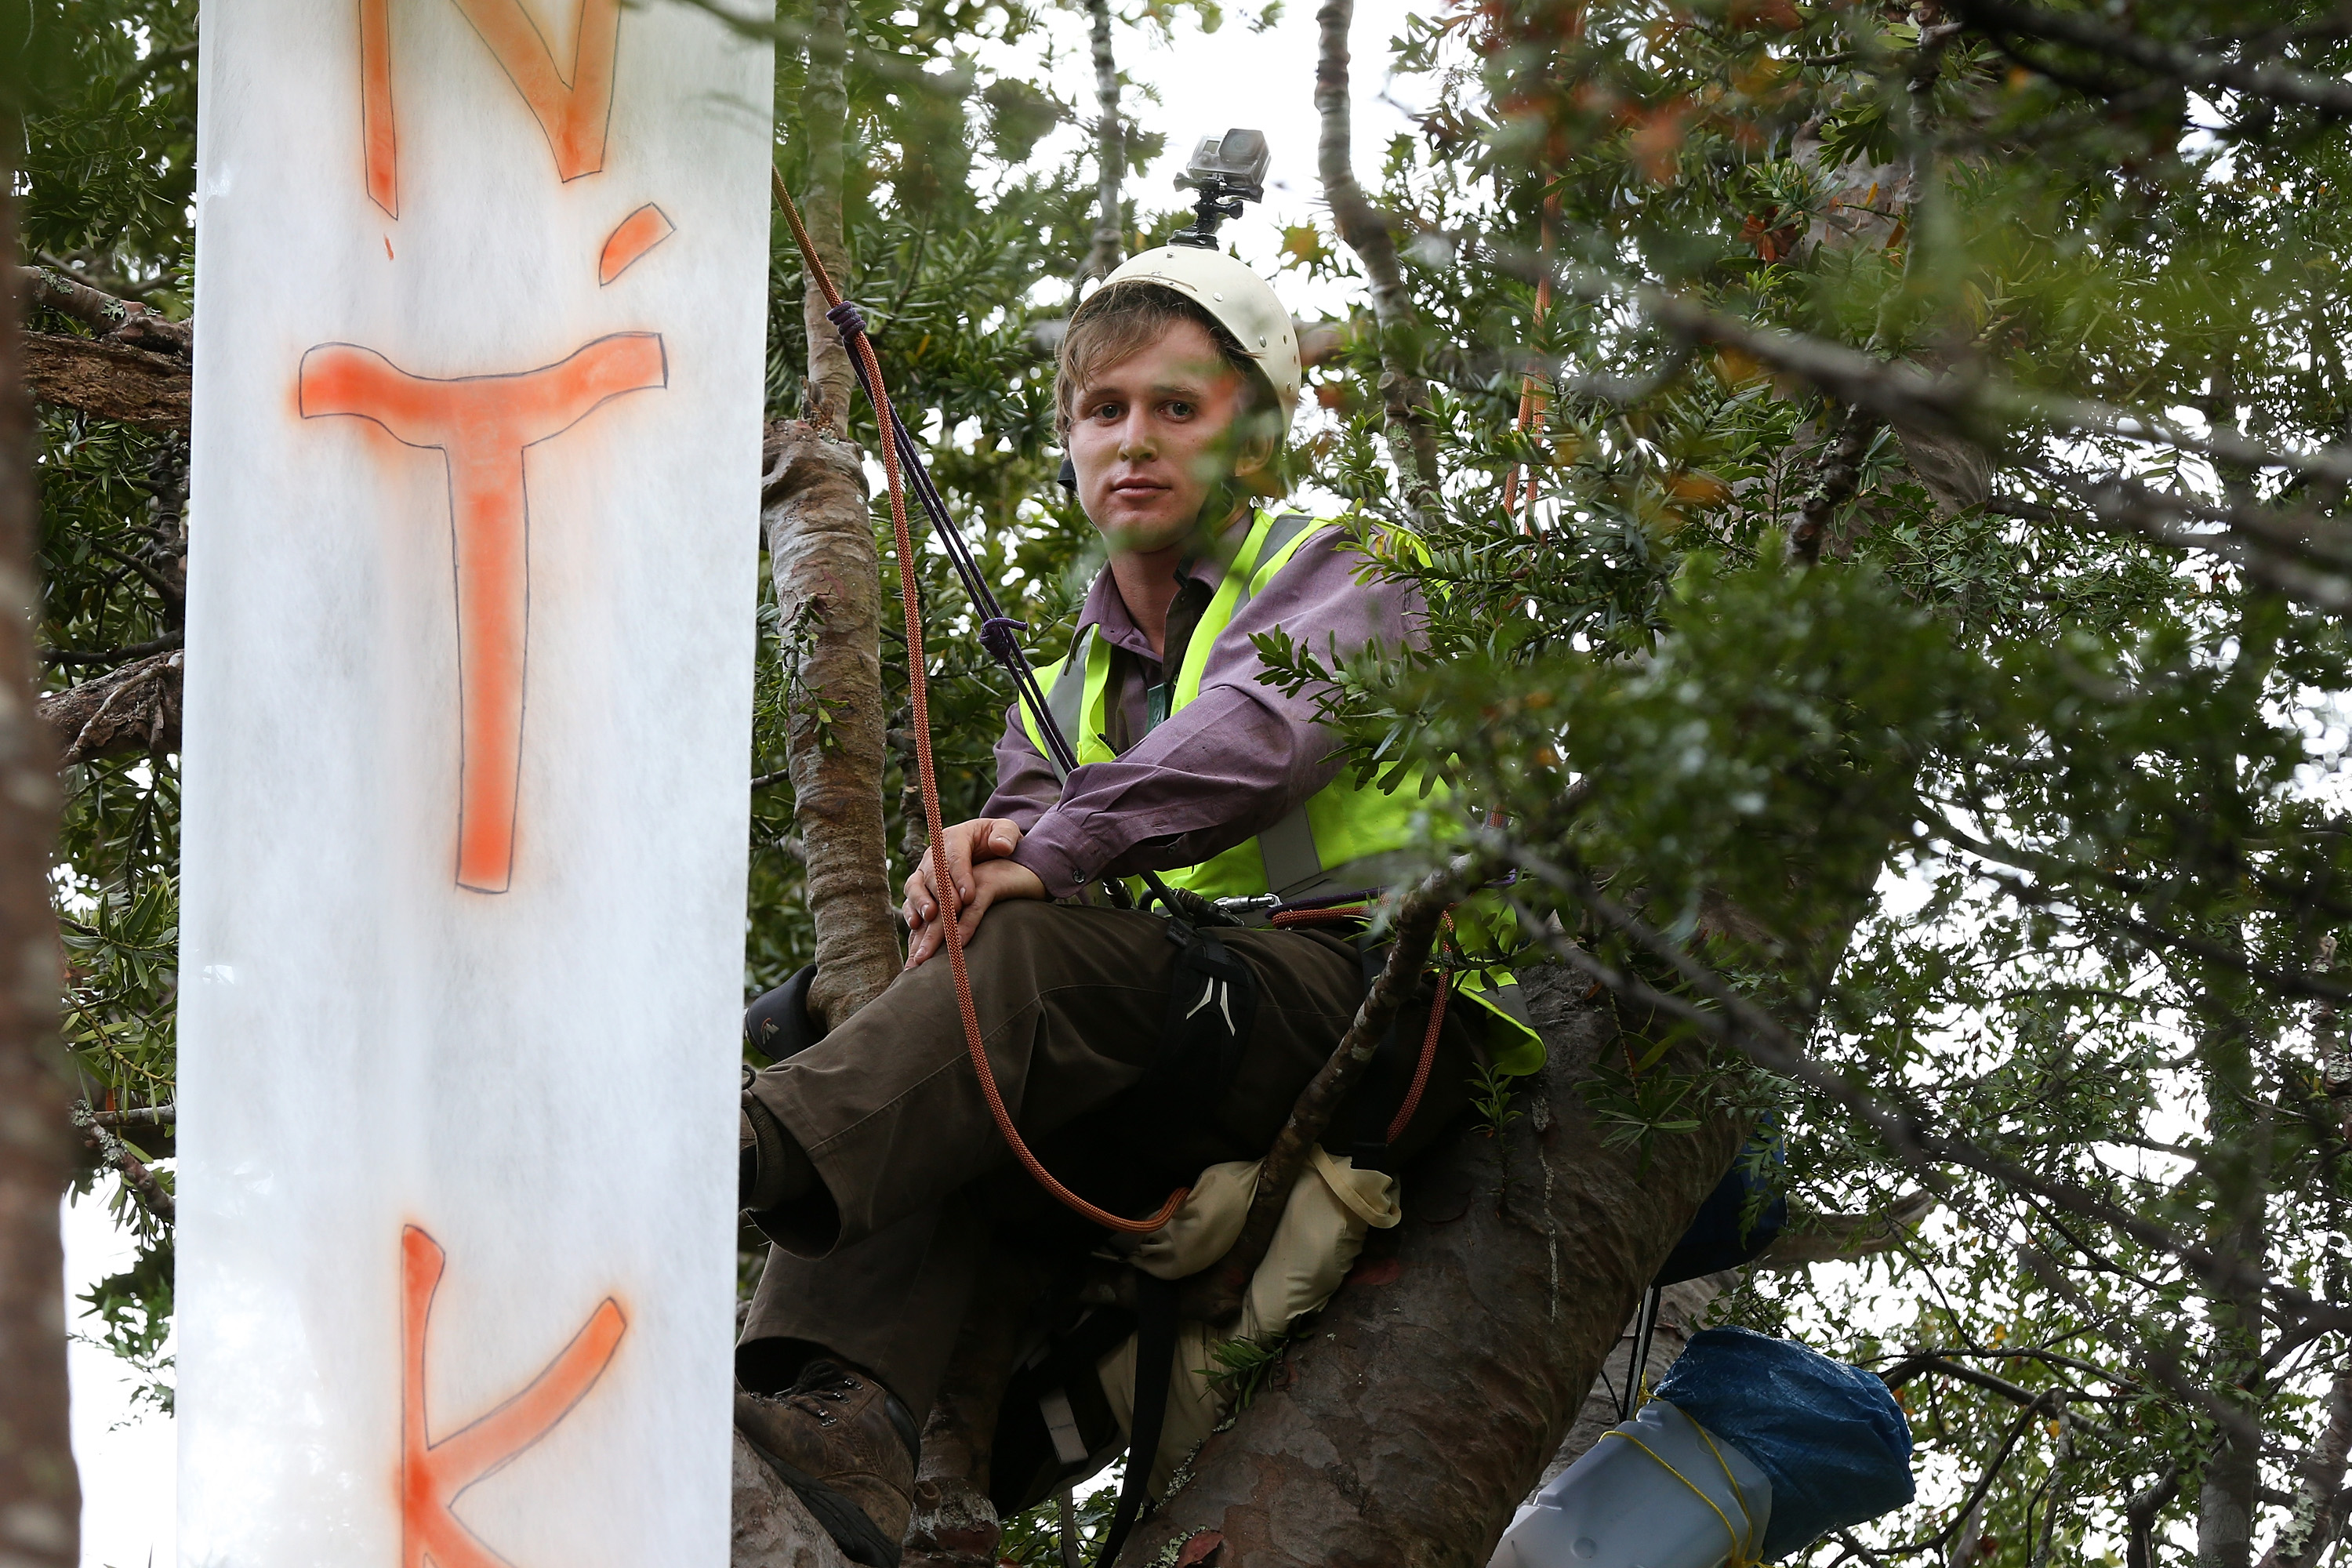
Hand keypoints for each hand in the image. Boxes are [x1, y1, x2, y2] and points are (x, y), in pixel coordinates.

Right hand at [902, 818, 1046, 968]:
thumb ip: (1006, 835)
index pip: (955, 856)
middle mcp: (935, 854)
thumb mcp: (1006, 831)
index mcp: (956, 837)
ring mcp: (925, 871)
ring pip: (915, 884)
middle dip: (942, 892)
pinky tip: (916, 925)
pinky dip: (911, 911)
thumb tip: (1000, 846)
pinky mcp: (920, 887)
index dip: (961, 876)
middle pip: (933, 872)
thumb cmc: (998, 842)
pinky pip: (910, 899)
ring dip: (921, 901)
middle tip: (954, 909)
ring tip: (930, 916)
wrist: (986, 850)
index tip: (969, 897)